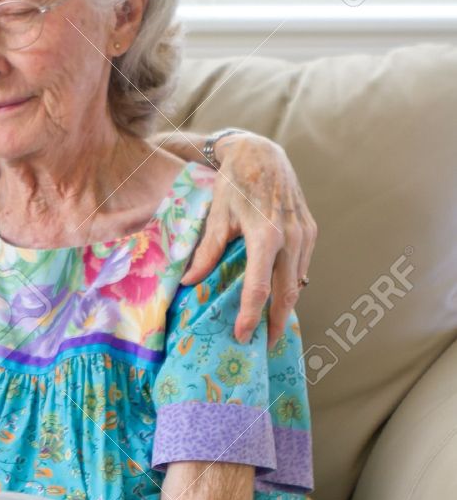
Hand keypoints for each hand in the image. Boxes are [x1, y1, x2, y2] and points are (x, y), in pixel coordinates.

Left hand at [181, 132, 316, 346]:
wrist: (261, 154)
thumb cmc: (233, 184)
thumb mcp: (215, 216)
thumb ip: (205, 252)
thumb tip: (188, 284)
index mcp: (266, 235)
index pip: (259, 288)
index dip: (250, 316)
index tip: (241, 336)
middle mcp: (292, 237)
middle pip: (287, 293)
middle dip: (277, 323)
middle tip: (265, 346)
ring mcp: (306, 234)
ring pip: (298, 282)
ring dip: (286, 307)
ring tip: (271, 328)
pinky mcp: (311, 231)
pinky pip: (303, 267)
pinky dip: (292, 286)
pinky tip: (280, 299)